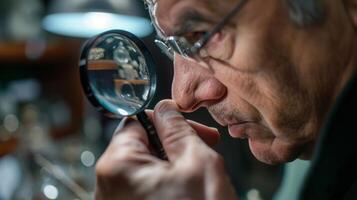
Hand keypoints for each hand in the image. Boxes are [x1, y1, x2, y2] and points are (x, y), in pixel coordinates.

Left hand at [95, 100, 236, 199]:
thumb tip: (165, 108)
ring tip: (199, 174)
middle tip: (204, 147)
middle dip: (174, 143)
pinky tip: (189, 190)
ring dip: (174, 163)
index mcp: (118, 166)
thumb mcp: (196, 161)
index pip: (135, 121)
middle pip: (140, 145)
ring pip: (146, 166)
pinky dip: (167, 182)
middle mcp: (108, 187)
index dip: (166, 120)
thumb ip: (176, 127)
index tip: (189, 127)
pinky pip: (146, 186)